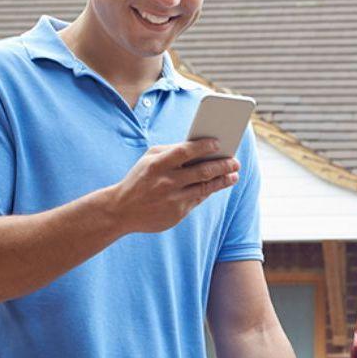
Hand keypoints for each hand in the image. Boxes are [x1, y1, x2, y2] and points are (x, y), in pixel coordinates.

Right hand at [110, 138, 240, 233]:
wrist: (121, 210)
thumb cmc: (139, 178)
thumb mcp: (149, 160)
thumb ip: (171, 151)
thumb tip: (200, 147)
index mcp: (157, 164)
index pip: (186, 151)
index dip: (204, 146)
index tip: (219, 142)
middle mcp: (166, 182)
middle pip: (202, 171)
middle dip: (222, 165)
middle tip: (235, 161)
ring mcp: (173, 200)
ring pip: (205, 188)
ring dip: (222, 181)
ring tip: (233, 175)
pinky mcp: (177, 215)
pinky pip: (198, 200)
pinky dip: (208, 191)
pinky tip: (217, 185)